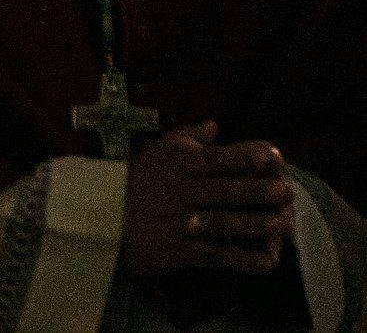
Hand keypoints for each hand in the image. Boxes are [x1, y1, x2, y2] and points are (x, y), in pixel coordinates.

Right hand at [122, 121, 292, 278]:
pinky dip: (241, 260)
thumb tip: (215, 125)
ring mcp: (178, 222)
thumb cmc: (137, 182)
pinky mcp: (176, 250)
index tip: (273, 156)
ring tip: (281, 224)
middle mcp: (179, 192)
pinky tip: (266, 262)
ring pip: (221, 222)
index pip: (215, 159)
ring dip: (253, 224)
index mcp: (178, 166)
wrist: (101, 216)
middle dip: (256, 191)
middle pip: (223, 190)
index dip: (245, 156)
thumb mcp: (157, 153)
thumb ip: (187, 138)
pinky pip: (213, 255)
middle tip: (286, 192)